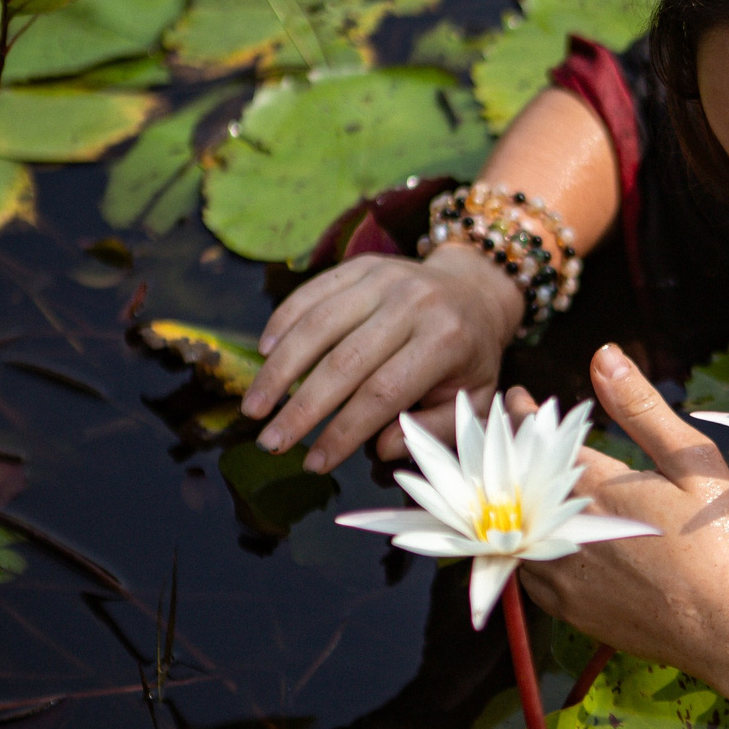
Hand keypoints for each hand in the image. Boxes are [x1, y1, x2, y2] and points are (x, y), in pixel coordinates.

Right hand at [241, 243, 522, 471]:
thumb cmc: (470, 358)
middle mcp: (414, 303)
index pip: (383, 394)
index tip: (316, 464)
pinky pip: (312, 294)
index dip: (344, 432)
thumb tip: (382, 447)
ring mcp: (385, 279)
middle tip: (270, 443)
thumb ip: (434, 429)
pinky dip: (282, 324)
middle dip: (301, 409)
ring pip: (318, 326)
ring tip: (254, 407)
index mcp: (446, 340)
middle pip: (344, 362)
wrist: (475, 292)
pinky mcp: (362, 265)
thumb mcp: (472, 399)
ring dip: (279, 370)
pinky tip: (262, 356)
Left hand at [512, 345, 728, 676]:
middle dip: (513, 455)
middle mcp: (564, 530)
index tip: (518, 399)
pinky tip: (543, 539)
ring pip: (514, 529)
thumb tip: (604, 357)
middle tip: (513, 436)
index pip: (536, 439)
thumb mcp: (693, 461)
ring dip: (513, 503)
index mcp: (594, 487)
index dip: (523, 415)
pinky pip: (527, 572)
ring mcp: (561, 575)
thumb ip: (642, 409)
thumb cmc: (720, 542)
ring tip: (523, 486)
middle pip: (516, 482)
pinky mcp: (567, 610)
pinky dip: (527, 548)